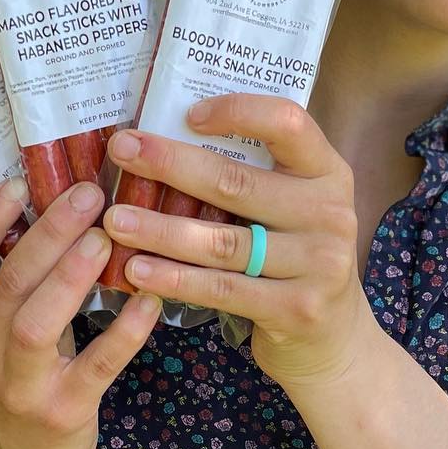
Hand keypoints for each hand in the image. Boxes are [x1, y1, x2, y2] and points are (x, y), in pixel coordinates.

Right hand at [0, 175, 161, 448]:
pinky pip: (98, 364)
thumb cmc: (15, 375)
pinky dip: (125, 330)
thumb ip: (8, 279)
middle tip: (88, 194)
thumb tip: (51, 200)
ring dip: (73, 275)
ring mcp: (18, 387)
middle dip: (49, 233)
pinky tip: (150, 299)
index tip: (21, 182)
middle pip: (9, 282)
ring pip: (36, 323)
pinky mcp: (63, 412)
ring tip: (106, 237)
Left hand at [102, 93, 384, 390]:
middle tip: (121, 151)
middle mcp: (330, 212)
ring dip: (160, 229)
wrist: (333, 336)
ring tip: (114, 220)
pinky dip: (175, 279)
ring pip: (223, 241)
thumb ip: (251, 174)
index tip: (188, 114)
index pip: (288, 123)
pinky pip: (222, 289)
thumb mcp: (289, 206)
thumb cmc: (292, 255)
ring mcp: (318, 262)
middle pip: (238, 182)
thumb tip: (163, 136)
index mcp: (326, 172)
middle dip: (171, 164)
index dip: (238, 112)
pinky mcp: (297, 308)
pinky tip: (136, 271)